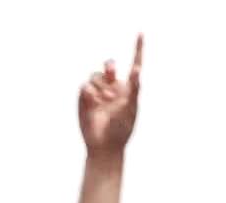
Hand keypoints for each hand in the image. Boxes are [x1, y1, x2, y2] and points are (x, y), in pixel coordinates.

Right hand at [78, 35, 143, 155]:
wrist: (104, 146)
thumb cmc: (121, 130)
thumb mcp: (131, 109)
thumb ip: (134, 88)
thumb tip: (137, 70)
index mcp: (128, 89)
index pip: (134, 65)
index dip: (137, 49)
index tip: (141, 33)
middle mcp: (112, 87)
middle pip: (108, 66)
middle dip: (108, 66)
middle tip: (111, 71)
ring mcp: (98, 92)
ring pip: (96, 76)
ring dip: (101, 86)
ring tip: (104, 100)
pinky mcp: (84, 98)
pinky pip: (85, 86)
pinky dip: (90, 92)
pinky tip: (95, 102)